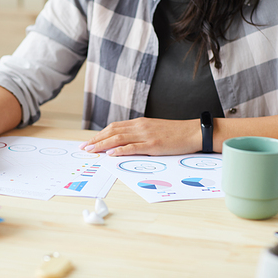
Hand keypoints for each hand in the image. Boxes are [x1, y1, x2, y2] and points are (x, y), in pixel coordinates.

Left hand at [81, 117, 201, 155]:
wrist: (193, 132)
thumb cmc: (176, 133)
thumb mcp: (154, 130)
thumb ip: (140, 134)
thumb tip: (125, 142)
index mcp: (140, 123)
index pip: (114, 127)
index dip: (100, 134)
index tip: (89, 142)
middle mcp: (140, 127)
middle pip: (112, 132)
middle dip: (96, 140)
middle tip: (83, 147)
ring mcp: (146, 135)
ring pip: (118, 138)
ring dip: (102, 145)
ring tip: (91, 150)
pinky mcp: (153, 145)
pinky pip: (133, 147)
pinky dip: (120, 150)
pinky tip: (110, 154)